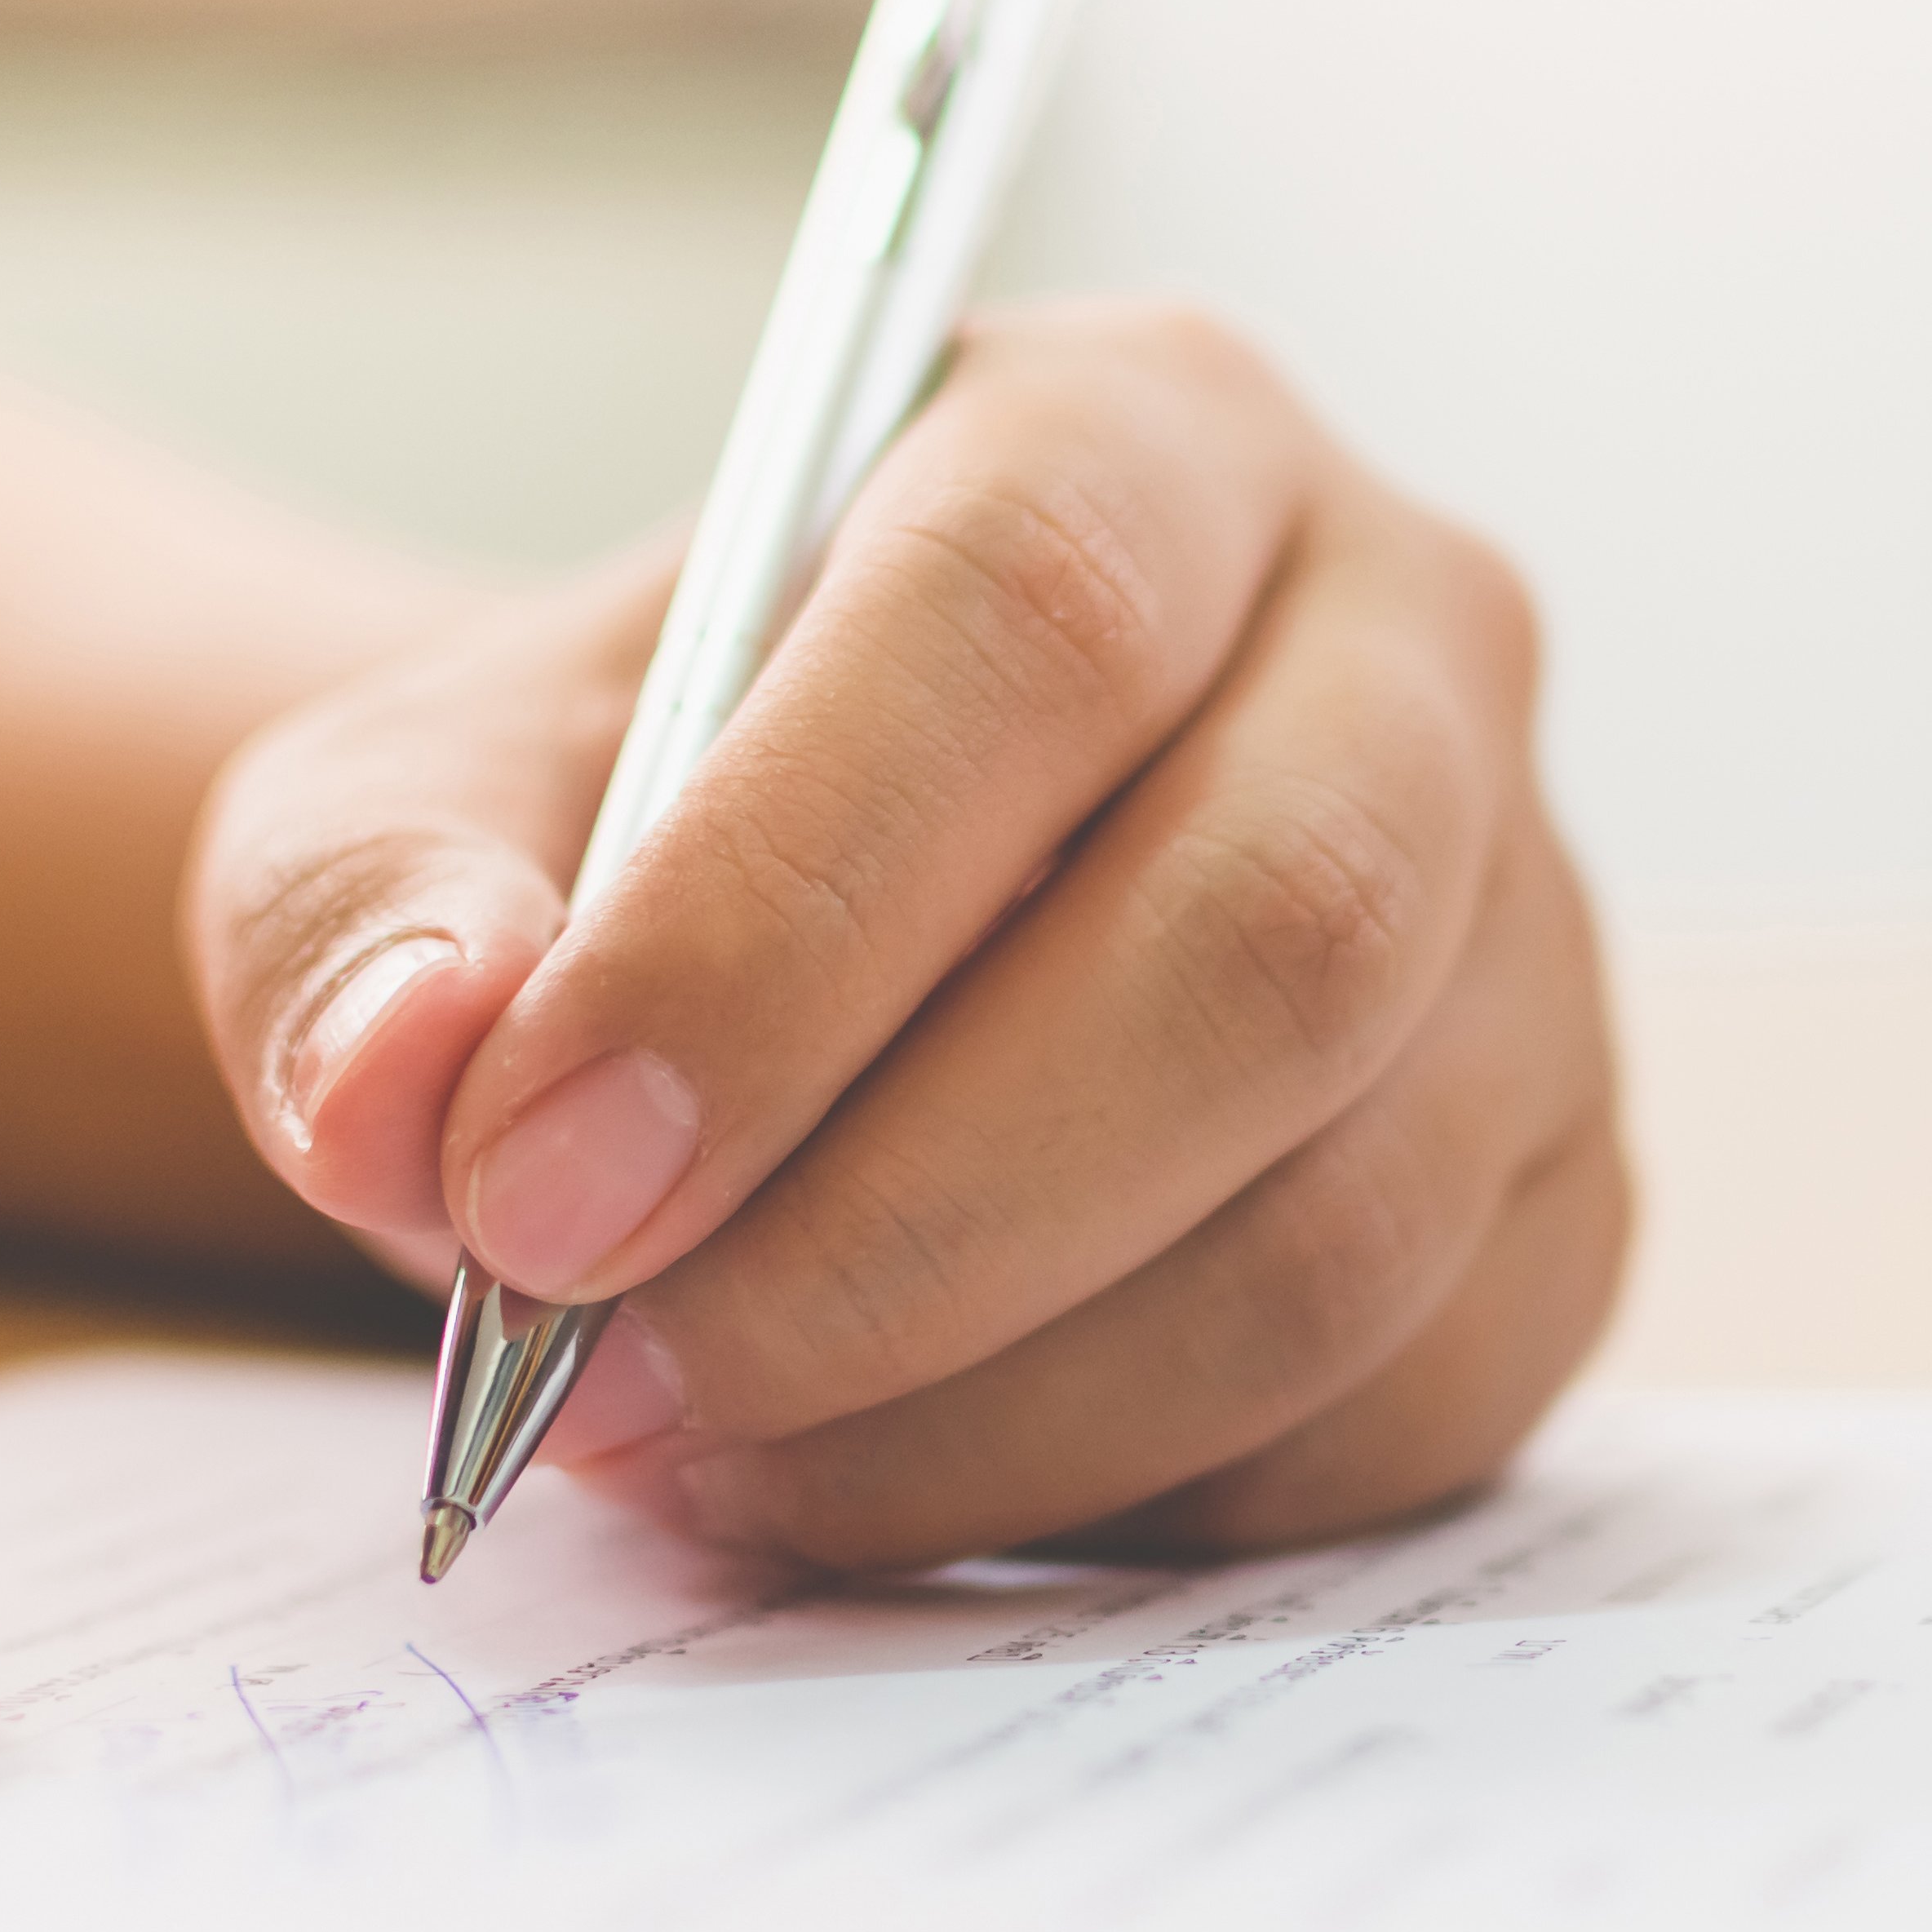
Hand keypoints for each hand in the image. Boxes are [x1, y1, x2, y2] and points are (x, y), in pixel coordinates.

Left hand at [192, 302, 1630, 1571]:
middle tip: (605, 1379)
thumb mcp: (411, 804)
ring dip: (982, 1406)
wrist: (789, 947)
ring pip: (1345, 1220)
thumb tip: (405, 1078)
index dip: (784, 921)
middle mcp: (1412, 638)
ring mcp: (1537, 930)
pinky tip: (878, 1472)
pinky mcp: (1564, 1197)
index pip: (1030, 621)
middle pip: (1270, 936)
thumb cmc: (628, 830)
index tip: (534, 1181)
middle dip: (907, 1223)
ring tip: (695, 1451)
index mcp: (1143, 433)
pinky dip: (1107, 1498)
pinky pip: (1394, 1409)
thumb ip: (367, 911)